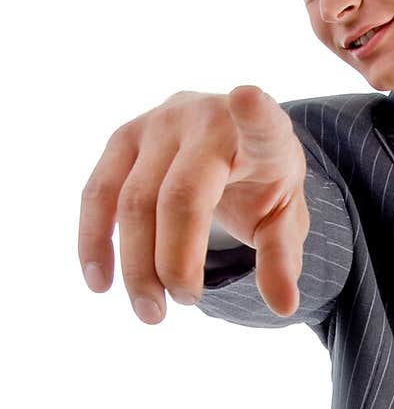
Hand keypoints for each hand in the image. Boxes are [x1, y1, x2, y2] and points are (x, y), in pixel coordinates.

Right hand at [79, 84, 308, 321]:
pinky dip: (95, 240)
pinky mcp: (123, 138)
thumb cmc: (263, 180)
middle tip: (183, 305)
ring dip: (135, 265)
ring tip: (150, 312)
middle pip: (177, 197)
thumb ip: (282, 257)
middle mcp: (205, 118)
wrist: (229, 140)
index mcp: (259, 134)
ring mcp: (157, 123)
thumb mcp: (283, 216)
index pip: (259, 121)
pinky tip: (100, 282)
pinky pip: (97, 193)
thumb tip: (283, 306)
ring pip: (130, 201)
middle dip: (173, 262)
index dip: (254, 111)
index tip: (248, 97)